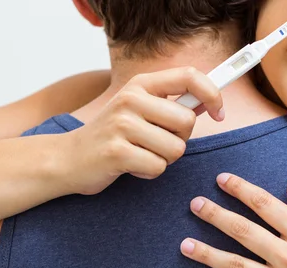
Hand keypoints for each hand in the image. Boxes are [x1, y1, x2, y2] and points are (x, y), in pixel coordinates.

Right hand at [63, 67, 223, 194]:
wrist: (68, 158)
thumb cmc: (112, 136)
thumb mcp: (138, 109)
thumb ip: (171, 104)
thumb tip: (209, 103)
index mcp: (140, 84)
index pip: (189, 76)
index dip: (213, 94)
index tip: (219, 112)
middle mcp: (131, 99)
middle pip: (187, 121)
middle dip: (181, 139)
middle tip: (158, 143)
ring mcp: (121, 124)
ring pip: (176, 148)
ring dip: (165, 159)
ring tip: (141, 154)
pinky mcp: (117, 152)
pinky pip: (158, 167)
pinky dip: (150, 172)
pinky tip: (131, 166)